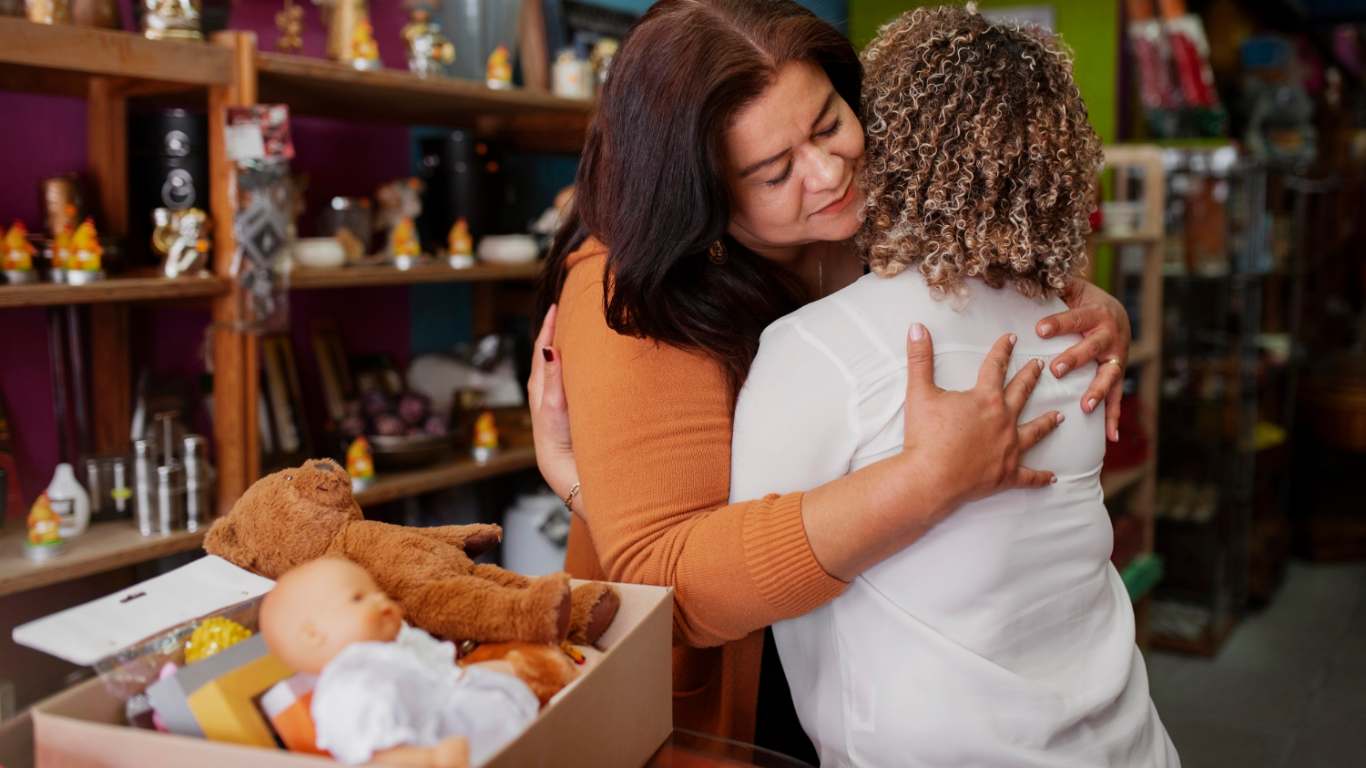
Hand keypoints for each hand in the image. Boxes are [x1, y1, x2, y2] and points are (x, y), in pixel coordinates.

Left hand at [527, 305, 580, 509]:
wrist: (569, 477)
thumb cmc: (559, 445)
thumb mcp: (555, 408)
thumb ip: (554, 378)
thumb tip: (547, 348)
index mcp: (540, 391)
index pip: (542, 350)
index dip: (548, 327)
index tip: (556, 305)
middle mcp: (547, 397)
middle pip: (548, 358)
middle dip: (555, 336)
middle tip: (565, 314)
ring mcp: (558, 408)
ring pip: (558, 372)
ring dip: (564, 353)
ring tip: (575, 336)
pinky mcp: (570, 418)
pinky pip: (570, 385)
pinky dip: (573, 372)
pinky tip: (585, 372)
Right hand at [902, 324, 1061, 514]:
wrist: (929, 478)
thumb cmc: (925, 436)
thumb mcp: (919, 392)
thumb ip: (919, 358)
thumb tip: (917, 327)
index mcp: (985, 399)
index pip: (995, 367)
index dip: (1002, 350)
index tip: (1011, 339)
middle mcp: (1003, 420)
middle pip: (1021, 393)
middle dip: (1030, 377)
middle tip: (1041, 366)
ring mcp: (1008, 448)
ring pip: (1034, 431)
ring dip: (1047, 422)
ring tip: (1059, 415)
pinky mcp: (1006, 474)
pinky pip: (1029, 476)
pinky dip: (1041, 477)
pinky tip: (1052, 478)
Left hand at [1037, 278, 1130, 441]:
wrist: (1117, 312)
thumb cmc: (1084, 301)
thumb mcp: (1073, 289)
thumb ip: (1055, 286)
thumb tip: (1030, 277)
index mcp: (1096, 313)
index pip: (1076, 318)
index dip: (1059, 323)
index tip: (1039, 329)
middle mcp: (1109, 336)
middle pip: (1092, 347)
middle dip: (1075, 358)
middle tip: (1056, 369)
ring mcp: (1115, 358)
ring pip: (1108, 375)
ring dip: (1097, 391)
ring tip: (1085, 405)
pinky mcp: (1116, 375)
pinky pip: (1117, 398)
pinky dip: (1113, 417)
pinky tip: (1110, 436)